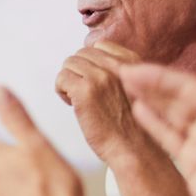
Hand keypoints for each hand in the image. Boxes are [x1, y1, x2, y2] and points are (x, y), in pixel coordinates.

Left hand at [56, 42, 150, 164]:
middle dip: (77, 73)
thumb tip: (90, 57)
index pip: (99, 45)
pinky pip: (61, 78)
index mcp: (132, 63)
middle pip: (80, 54)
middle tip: (83, 94)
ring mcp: (101, 77)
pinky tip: (73, 105)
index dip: (90, 64)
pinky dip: (61, 91)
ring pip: (68, 64)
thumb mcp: (132, 88)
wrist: (134, 149)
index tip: (93, 81)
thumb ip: (117, 71)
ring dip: (68, 81)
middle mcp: (117, 66)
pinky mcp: (86, 91)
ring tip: (79, 100)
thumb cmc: (130, 125)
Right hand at [118, 58, 195, 195]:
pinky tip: (136, 112)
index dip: (160, 76)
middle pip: (176, 97)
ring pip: (170, 114)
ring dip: (148, 100)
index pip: (188, 86)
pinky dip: (152, 123)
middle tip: (120, 74)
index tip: (133, 68)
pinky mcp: (191, 158)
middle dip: (150, 85)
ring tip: (123, 88)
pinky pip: (167, 136)